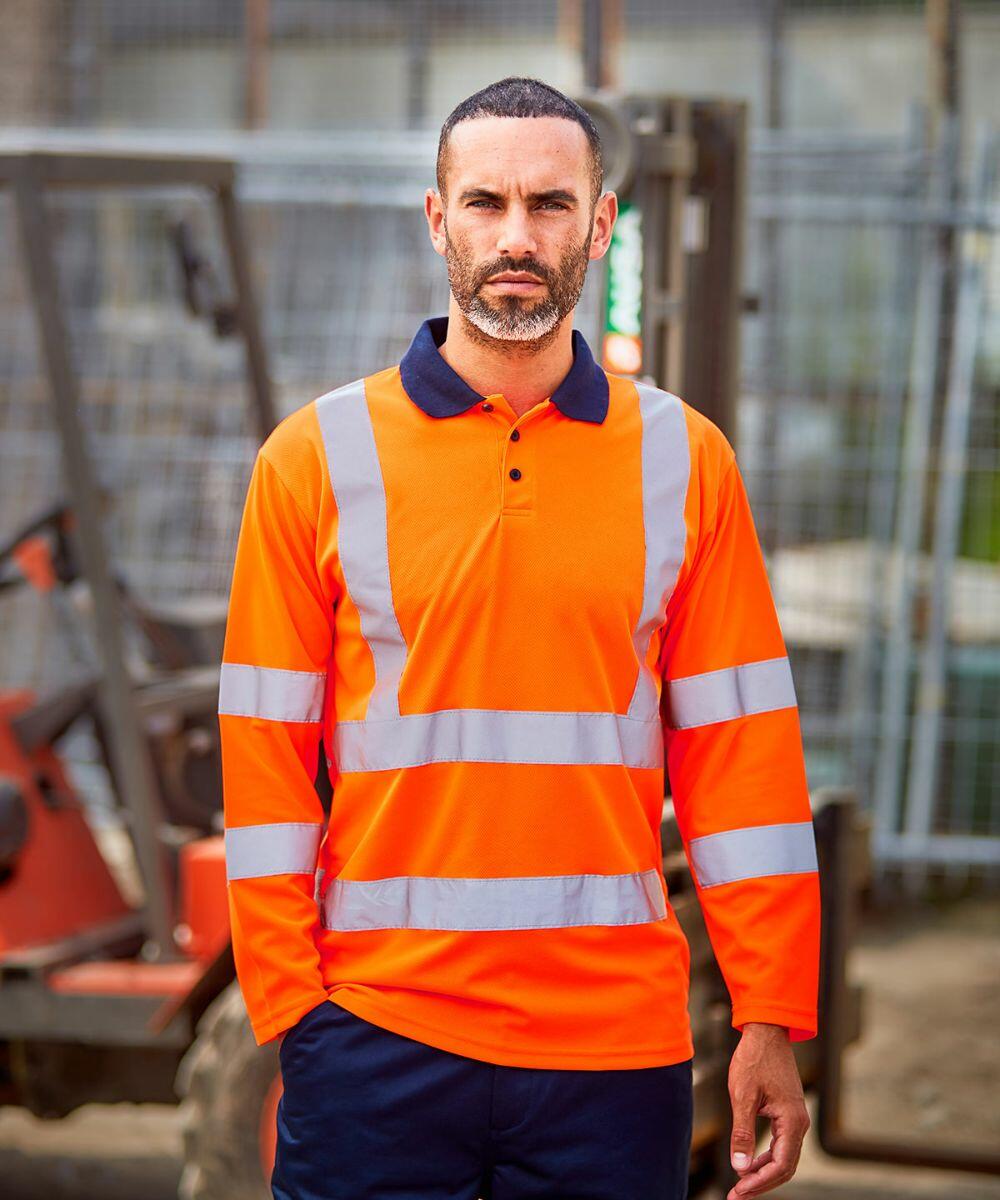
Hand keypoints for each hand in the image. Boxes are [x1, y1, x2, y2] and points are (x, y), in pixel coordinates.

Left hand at [726, 1022, 809, 1197]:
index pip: (780, 1166)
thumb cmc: (753, 1059)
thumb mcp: (742, 1096)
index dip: (759, 1183)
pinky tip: (749, 1164)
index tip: (738, 1192)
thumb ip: (742, 1134)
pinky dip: (765, 1158)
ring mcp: (795, 1118)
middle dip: (761, 1184)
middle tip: (737, 1196)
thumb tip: (740, 1168)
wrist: (765, 1031)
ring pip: (783, 1157)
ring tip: (740, 1185)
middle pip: (784, 1167)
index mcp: (792, 1121)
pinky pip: (780, 1144)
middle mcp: (799, 1123)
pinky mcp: (787, 1113)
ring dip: (762, 1173)